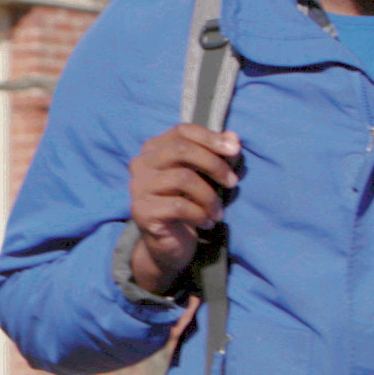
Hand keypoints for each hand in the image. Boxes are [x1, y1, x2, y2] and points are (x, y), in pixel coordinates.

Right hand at [127, 124, 241, 295]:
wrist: (168, 243)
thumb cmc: (188, 204)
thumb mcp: (205, 177)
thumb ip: (217, 155)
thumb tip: (234, 138)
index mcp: (153, 149)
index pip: (182, 131)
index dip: (210, 137)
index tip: (235, 150)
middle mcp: (141, 164)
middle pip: (181, 150)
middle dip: (213, 164)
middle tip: (232, 182)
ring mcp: (138, 187)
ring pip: (182, 178)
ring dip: (209, 196)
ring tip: (219, 211)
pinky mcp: (141, 211)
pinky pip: (179, 206)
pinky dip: (200, 214)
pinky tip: (207, 222)